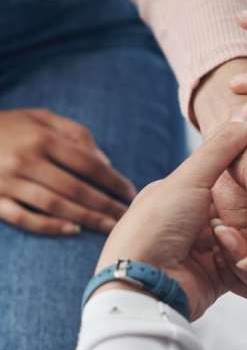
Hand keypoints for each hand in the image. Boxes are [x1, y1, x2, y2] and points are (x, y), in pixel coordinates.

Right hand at [0, 109, 135, 234]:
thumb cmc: (8, 125)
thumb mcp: (41, 118)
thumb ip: (75, 134)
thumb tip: (104, 161)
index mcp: (43, 139)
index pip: (88, 164)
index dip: (112, 180)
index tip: (131, 192)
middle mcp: (27, 161)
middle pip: (76, 188)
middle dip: (105, 205)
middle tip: (126, 217)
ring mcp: (8, 183)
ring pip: (55, 206)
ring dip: (86, 219)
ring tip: (109, 227)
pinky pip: (23, 218)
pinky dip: (48, 226)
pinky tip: (71, 231)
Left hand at [95, 102, 246, 319]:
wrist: (139, 286)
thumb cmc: (157, 226)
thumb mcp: (191, 177)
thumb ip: (224, 146)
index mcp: (191, 193)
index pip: (236, 185)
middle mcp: (203, 221)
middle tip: (228, 224)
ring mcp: (212, 251)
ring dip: (242, 249)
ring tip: (217, 245)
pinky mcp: (219, 279)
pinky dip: (243, 272)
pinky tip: (222, 266)